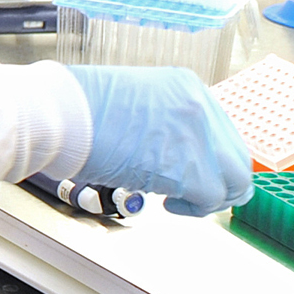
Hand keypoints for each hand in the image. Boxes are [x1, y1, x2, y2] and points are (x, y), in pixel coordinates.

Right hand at [66, 65, 253, 216]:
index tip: (193, 171)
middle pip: (237, 158)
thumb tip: (174, 149)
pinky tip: (168, 204)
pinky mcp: (187, 166)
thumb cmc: (77, 109)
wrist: (56, 114)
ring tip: (180, 200)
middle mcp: (199, 105)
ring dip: (210, 198)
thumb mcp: (134, 99)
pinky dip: (193, 208)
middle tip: (194, 194)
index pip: (224, 131)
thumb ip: (165, 119)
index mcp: (186, 85)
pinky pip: (210, 197)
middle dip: (219, 182)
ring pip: (234, 180)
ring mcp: (197, 134)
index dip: (211, 159)